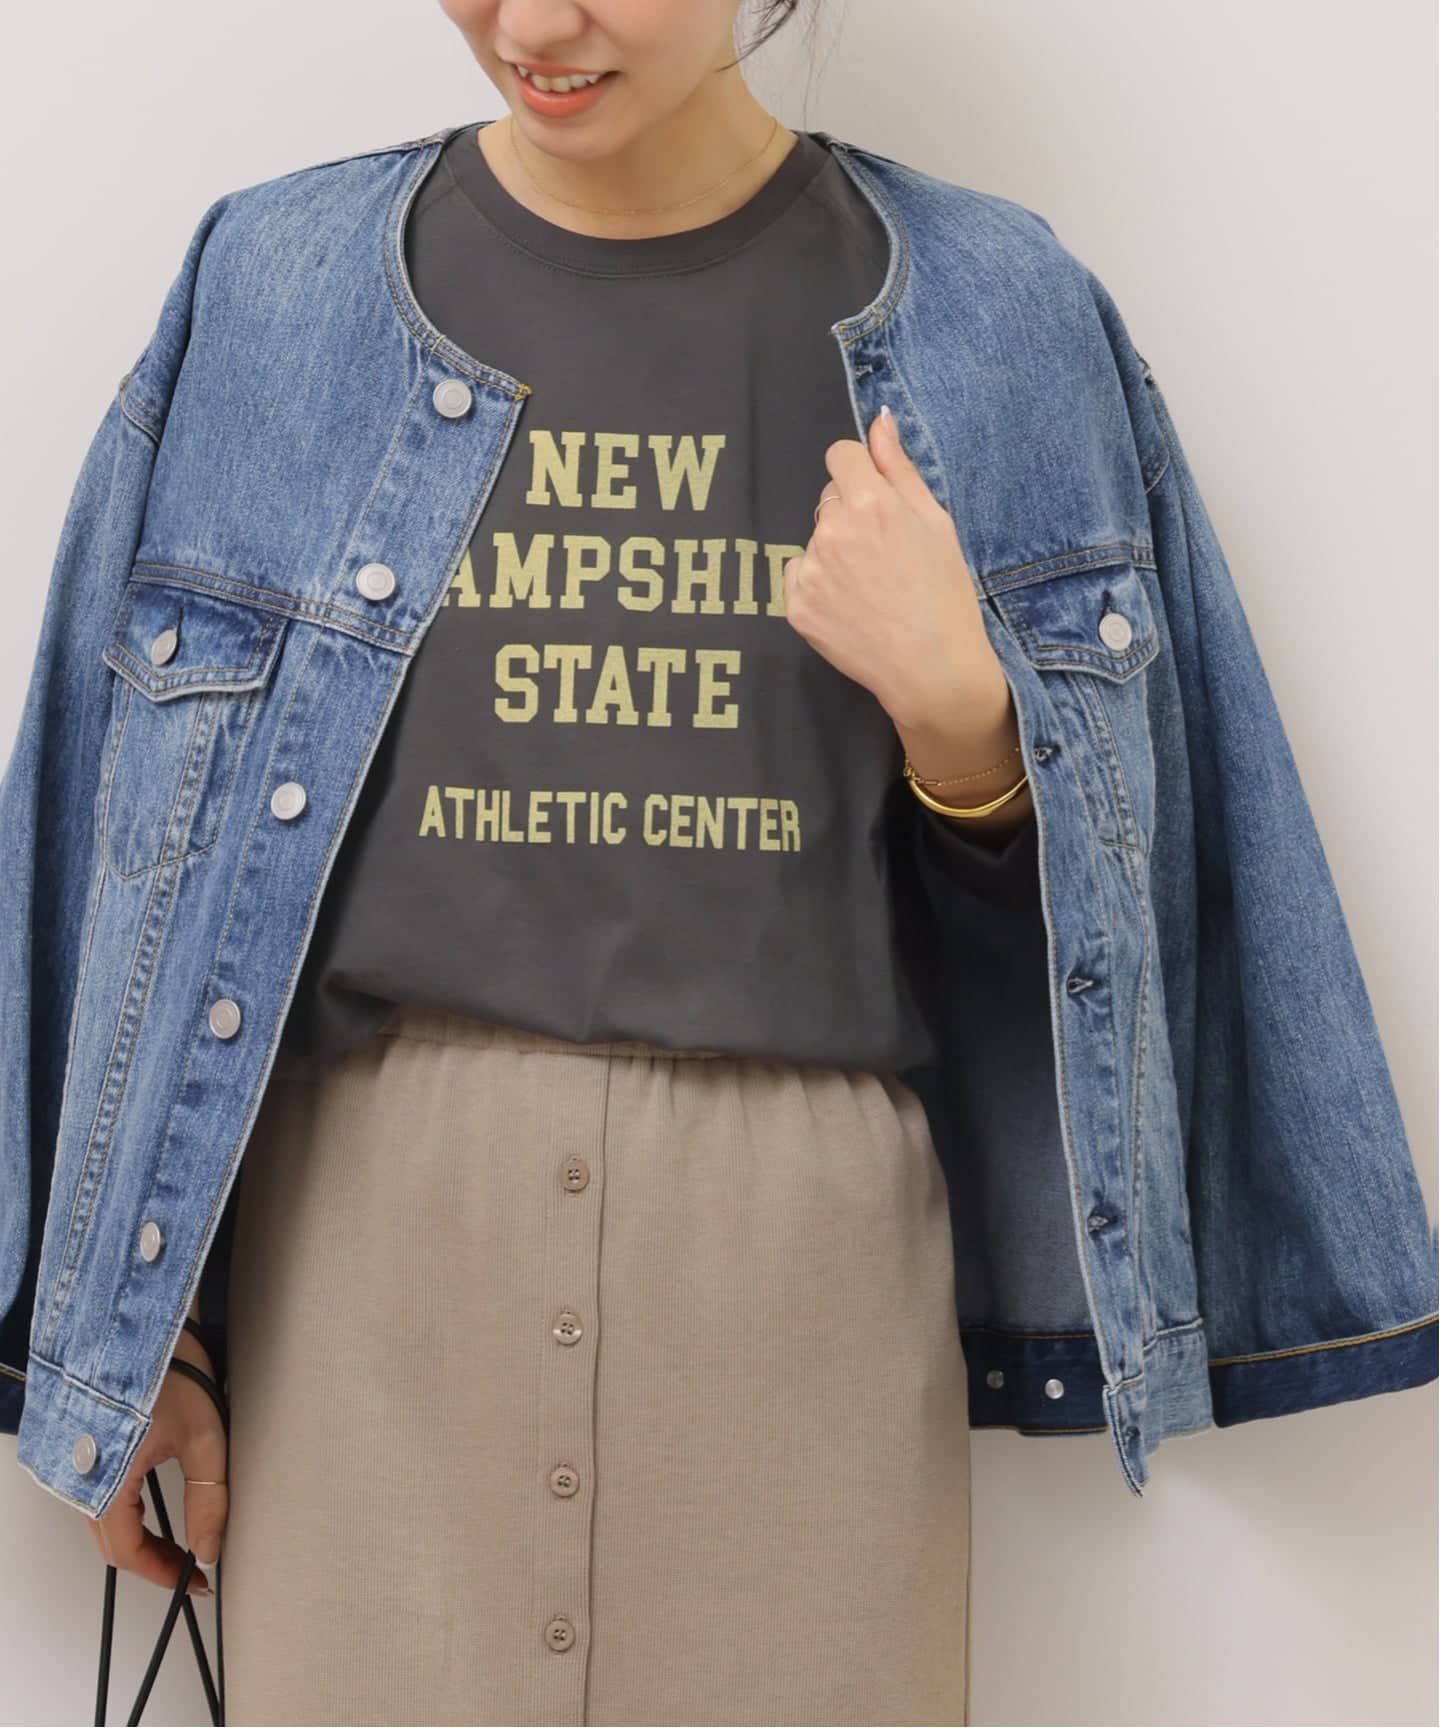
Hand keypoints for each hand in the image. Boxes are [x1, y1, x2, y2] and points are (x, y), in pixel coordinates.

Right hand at [85, 1325, 227, 1592]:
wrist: (136, 1317)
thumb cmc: (169, 1368)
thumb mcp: (204, 1435)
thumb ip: (209, 1498)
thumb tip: (210, 1548)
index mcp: (105, 1483)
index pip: (129, 1553)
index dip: (163, 1574)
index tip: (197, 1581)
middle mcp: (77, 1479)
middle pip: (112, 1544)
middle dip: (153, 1561)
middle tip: (191, 1567)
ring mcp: (72, 1462)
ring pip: (102, 1522)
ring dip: (138, 1538)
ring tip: (177, 1543)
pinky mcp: (75, 1446)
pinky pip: (94, 1496)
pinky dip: (123, 1513)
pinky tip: (151, 1510)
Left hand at [782, 405, 1007, 731]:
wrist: (931, 668)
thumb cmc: (944, 592)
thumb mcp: (935, 522)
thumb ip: (899, 468)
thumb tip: (878, 421)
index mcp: (870, 502)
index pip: (840, 455)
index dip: (859, 474)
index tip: (874, 500)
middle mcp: (833, 530)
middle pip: (829, 498)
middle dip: (850, 516)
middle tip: (883, 556)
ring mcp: (810, 569)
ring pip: (815, 540)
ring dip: (834, 553)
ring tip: (869, 588)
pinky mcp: (796, 605)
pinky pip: (799, 576)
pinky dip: (818, 587)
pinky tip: (850, 608)